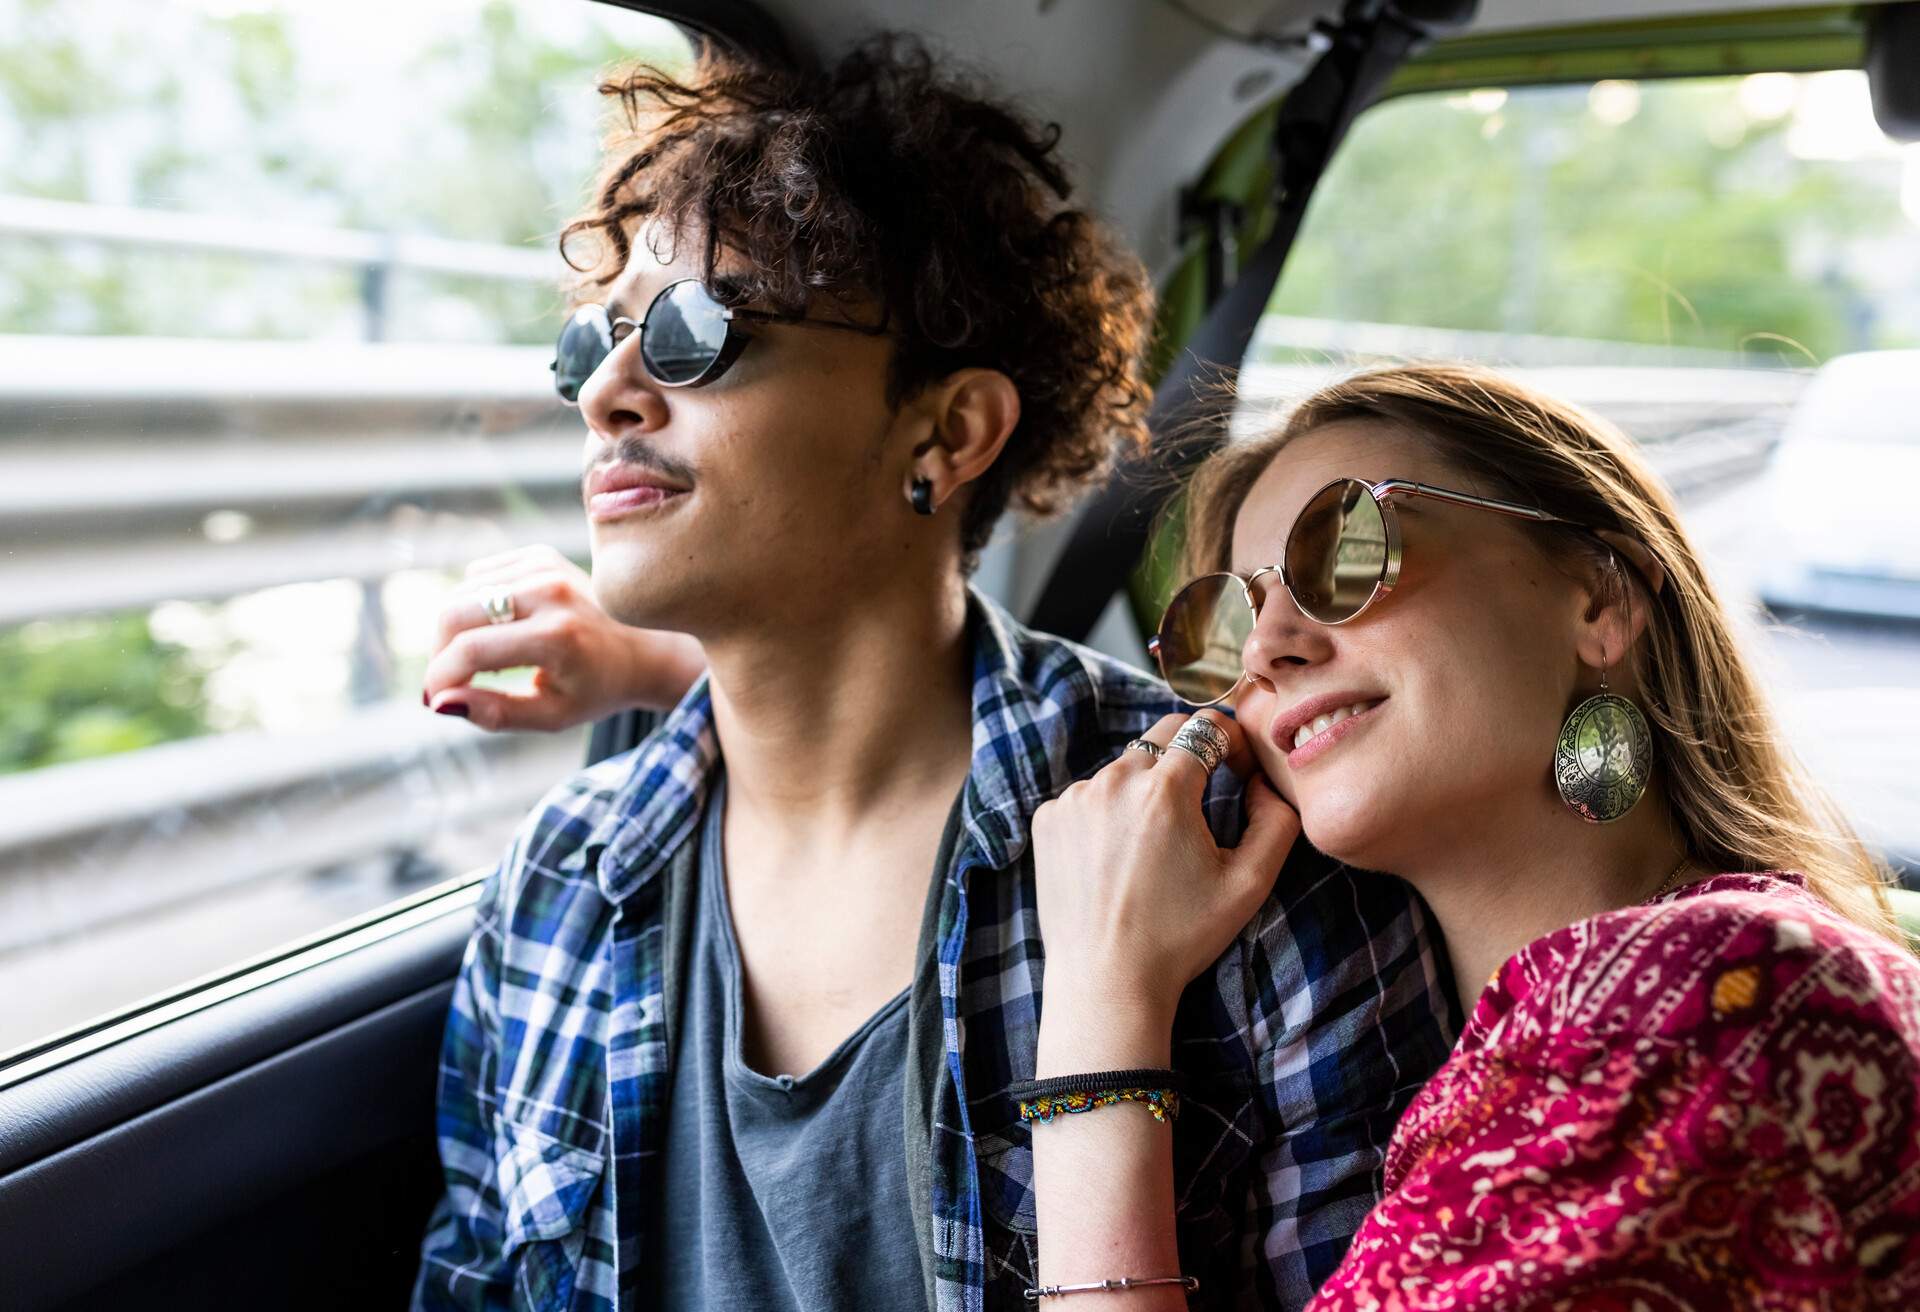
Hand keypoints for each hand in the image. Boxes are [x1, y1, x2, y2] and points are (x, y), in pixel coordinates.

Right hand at [422, 544, 705, 731]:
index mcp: (558, 635)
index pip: (471, 650)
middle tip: (449, 682)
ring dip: (453, 631)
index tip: (433, 700)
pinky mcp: (538, 555)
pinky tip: (498, 630)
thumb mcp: (551, 716)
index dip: (440, 677)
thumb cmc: (596, 690)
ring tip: (477, 662)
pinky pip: (478, 577)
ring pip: (461, 593)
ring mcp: (544, 566)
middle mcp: (549, 591)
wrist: (643, 649)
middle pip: (454, 613)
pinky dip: (474, 605)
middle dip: (439, 652)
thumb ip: (495, 713)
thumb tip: (439, 703)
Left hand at [1029, 710, 1301, 1028]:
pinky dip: (1106, 813)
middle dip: (1188, 756)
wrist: (1106, 981)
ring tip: (1154, 845)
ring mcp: (1073, 799)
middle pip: (1161, 738)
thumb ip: (1277, 821)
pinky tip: (1115, 858)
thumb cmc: (1181, 937)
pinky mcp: (1047, 820)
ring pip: (1123, 769)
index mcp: (1165, 791)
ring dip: (1144, 789)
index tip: (1236, 768)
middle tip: (1201, 800)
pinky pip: (1087, 796)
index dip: (1228, 741)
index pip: (1204, 727)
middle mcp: (1113, 782)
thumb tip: (1263, 782)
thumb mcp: (1249, 884)